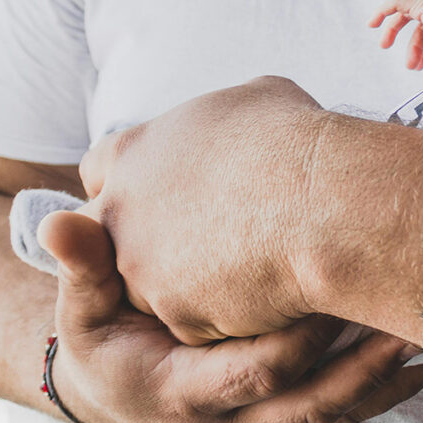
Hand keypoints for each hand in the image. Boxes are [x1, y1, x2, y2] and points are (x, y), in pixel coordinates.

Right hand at [37, 209, 422, 422]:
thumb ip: (83, 267)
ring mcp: (267, 413)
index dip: (297, 335)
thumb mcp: (80, 308)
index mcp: (185, 390)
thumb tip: (63, 222)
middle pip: (313, 400)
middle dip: (366, 364)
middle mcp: (235, 414)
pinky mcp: (288, 402)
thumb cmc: (101, 338)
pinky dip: (390, 383)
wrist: (115, 387)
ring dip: (392, 376)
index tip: (335, 289)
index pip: (254, 369)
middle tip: (414, 320)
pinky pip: (347, 402)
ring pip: (339, 408)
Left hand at [77, 76, 329, 344]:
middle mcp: (123, 210)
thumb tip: (246, 121)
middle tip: (204, 241)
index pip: (99, 169)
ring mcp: (144, 268)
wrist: (323, 201)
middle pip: (116, 236)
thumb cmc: (295, 140)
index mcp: (134, 151)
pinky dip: (227, 316)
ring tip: (247, 271)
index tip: (166, 194)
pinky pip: (197, 324)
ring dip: (188, 285)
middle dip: (148, 242)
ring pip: (152, 288)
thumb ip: (225, 118)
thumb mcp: (255, 99)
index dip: (133, 183)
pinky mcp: (177, 315)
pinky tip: (266, 296)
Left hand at [369, 0, 422, 69]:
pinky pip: (397, 3)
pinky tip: (371, 23)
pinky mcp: (421, 2)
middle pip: (420, 29)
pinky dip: (383, 11)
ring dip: (393, 32)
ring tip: (385, 46)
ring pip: (405, 17)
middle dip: (412, 47)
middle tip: (406, 63)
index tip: (419, 67)